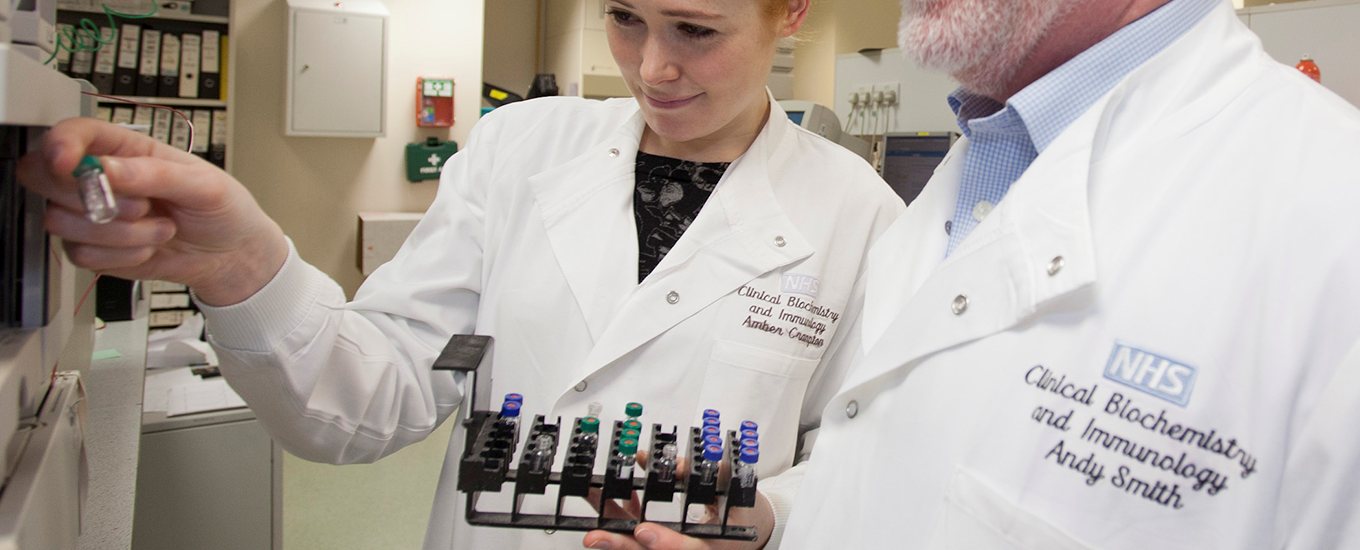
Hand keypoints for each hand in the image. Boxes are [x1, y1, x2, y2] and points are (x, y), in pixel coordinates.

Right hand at [17, 117, 287, 304]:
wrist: (231, 255)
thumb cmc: (222, 209)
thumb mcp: (203, 184)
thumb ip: (155, 174)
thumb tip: (107, 168)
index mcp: (124, 148)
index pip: (71, 133)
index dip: (59, 144)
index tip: (67, 163)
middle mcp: (99, 178)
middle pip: (43, 176)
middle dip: (89, 197)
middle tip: (142, 206)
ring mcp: (91, 215)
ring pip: (61, 221)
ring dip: (117, 233)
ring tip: (160, 227)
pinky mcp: (94, 248)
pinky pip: (80, 255)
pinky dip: (120, 256)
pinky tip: (148, 247)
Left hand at [582, 447, 772, 549]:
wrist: (746, 532)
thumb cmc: (743, 514)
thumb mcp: (737, 493)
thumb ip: (711, 478)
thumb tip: (674, 464)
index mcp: (711, 547)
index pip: (687, 549)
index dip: (664, 543)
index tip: (645, 531)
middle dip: (619, 545)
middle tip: (595, 537)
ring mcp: (666, 547)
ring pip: (633, 543)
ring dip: (607, 526)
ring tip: (589, 501)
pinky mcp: (655, 541)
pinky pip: (632, 531)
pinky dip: (617, 513)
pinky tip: (604, 494)